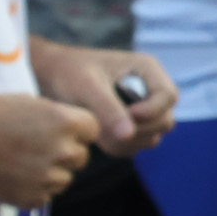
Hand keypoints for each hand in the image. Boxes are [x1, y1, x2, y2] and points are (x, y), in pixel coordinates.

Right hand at [0, 95, 98, 206]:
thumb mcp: (32, 102)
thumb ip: (61, 116)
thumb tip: (79, 127)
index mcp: (68, 123)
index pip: (93, 131)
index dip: (78, 132)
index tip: (61, 132)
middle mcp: (65, 151)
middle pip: (81, 157)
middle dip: (65, 154)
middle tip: (38, 148)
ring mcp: (50, 177)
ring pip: (65, 179)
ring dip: (51, 173)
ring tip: (23, 162)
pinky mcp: (34, 197)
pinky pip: (45, 195)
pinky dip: (34, 189)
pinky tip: (15, 176)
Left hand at [31, 40, 176, 154]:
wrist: (48, 76)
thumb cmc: (66, 72)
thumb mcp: (86, 87)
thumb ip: (108, 109)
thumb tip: (129, 135)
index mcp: (146, 69)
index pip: (169, 96)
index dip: (151, 110)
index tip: (126, 115)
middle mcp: (150, 89)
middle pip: (166, 119)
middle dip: (140, 129)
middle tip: (108, 128)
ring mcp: (143, 108)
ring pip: (154, 135)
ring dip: (129, 140)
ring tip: (99, 133)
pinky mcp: (132, 124)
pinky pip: (138, 144)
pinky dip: (122, 146)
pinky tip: (99, 137)